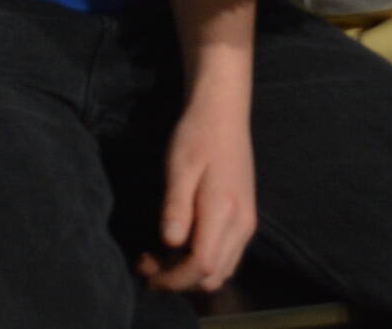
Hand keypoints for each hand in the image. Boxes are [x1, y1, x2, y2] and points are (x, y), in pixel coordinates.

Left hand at [139, 87, 255, 295]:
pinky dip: (203, 262)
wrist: (223, 113)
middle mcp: (242, 225)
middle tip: (147, 262)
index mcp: (225, 212)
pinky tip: (180, 246)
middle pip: (213, 276)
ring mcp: (247, 223)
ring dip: (191, 274)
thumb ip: (176, 207)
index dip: (172, 278)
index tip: (145, 271)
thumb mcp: (179, 167)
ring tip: (160, 256)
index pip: (201, 266)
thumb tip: (169, 243)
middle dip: (178, 280)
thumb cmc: (196, 135)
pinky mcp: (245, 218)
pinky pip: (227, 256)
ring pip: (222, 270)